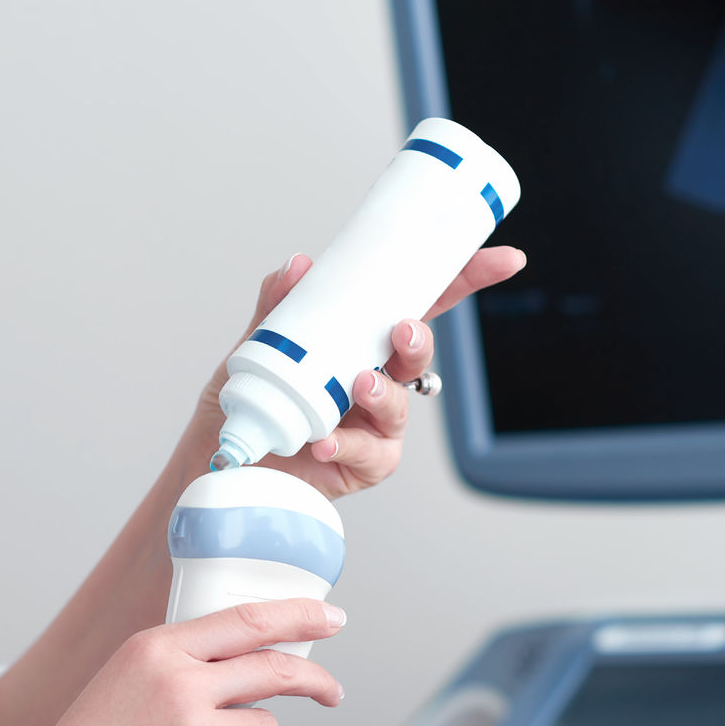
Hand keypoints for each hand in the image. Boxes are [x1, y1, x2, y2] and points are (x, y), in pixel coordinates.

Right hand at [1, 598, 345, 725]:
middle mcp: (179, 685)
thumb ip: (179, 671)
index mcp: (153, 651)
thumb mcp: (119, 689)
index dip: (297, 615)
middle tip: (330, 692)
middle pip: (275, 670)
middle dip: (315, 682)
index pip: (245, 619)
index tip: (326, 616)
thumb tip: (249, 667)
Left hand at [194, 246, 526, 497]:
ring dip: (384, 393)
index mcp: (362, 340)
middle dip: (420, 339)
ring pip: (399, 404)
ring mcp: (374, 424)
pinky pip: (369, 453)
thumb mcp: (256, 347)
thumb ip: (277, 307)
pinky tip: (323, 439)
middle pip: (418, 352)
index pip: (420, 303)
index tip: (504, 260)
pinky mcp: (364, 464)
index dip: (463, 280)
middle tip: (403, 330)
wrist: (220, 462)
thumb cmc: (247, 406)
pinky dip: (346, 443)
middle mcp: (377, 379)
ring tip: (359, 387)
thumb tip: (299, 266)